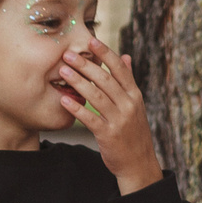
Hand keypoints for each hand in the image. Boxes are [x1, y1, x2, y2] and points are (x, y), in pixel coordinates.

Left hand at [56, 41, 162, 194]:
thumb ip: (128, 81)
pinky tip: (64, 100)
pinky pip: (91, 118)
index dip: (106, 53)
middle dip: (86, 65)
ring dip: (78, 82)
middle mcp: (129, 105)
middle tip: (68, 54)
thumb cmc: (133, 131)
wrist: (138, 162)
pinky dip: (77, 108)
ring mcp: (120, 120)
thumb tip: (126, 55)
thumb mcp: (135, 104)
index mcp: (135, 95)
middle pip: (106, 80)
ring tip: (63, 71)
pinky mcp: (109, 135)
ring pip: (97, 96)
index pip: (120, 69)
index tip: (91, 40)